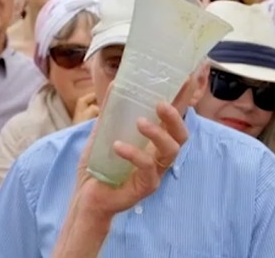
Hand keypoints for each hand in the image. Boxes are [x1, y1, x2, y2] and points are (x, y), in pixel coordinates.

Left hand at [71, 78, 193, 219]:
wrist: (87, 197)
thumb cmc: (99, 166)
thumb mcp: (102, 133)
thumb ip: (110, 111)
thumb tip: (117, 83)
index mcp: (152, 140)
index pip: (172, 117)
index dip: (183, 99)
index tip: (187, 77)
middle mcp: (158, 154)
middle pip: (181, 134)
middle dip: (175, 116)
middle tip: (160, 103)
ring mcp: (155, 171)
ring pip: (171, 150)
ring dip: (158, 133)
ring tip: (140, 123)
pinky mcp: (147, 186)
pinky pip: (148, 168)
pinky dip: (134, 154)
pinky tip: (117, 147)